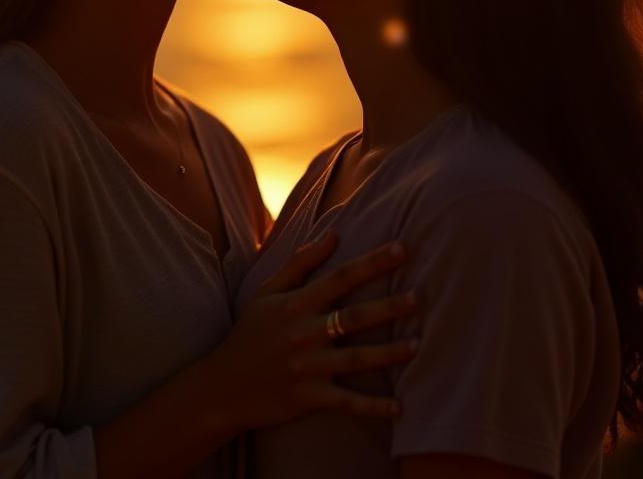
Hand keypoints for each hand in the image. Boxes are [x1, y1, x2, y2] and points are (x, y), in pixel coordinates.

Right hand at [207, 232, 416, 429]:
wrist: (223, 385)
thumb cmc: (249, 333)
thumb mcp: (267, 292)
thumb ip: (300, 263)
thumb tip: (333, 235)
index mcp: (296, 304)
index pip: (341, 277)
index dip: (372, 262)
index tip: (402, 249)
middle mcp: (305, 333)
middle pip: (355, 316)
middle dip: (389, 306)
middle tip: (420, 297)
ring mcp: (308, 367)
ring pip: (357, 358)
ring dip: (389, 353)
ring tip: (417, 345)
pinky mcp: (309, 398)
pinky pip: (347, 402)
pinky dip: (373, 407)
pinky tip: (399, 407)